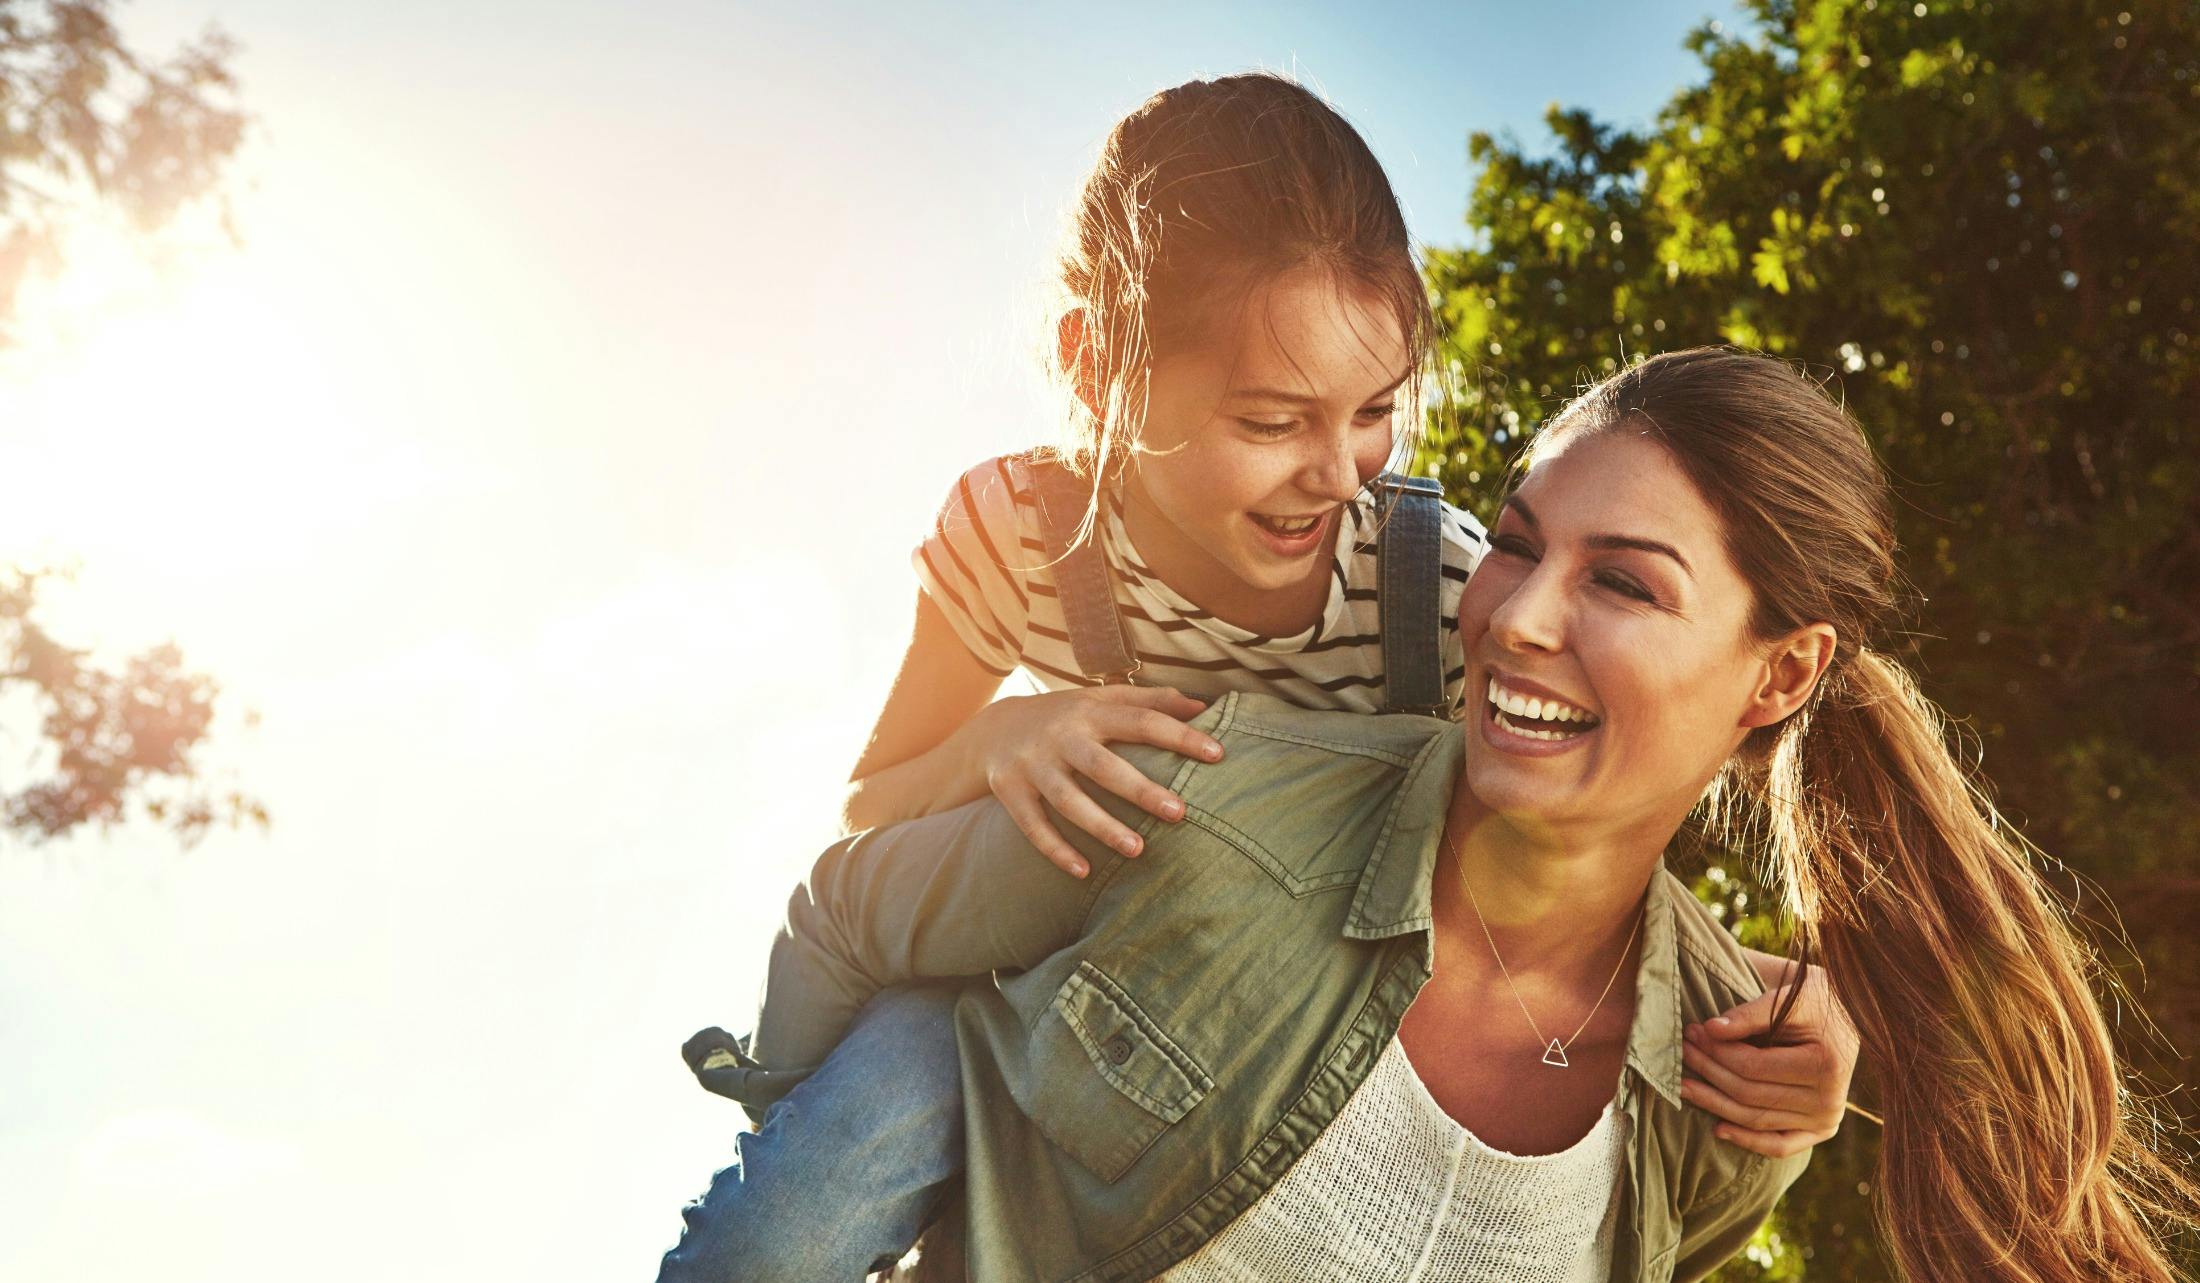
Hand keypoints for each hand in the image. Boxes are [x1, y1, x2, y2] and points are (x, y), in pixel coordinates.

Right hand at [965, 685, 1221, 877]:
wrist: (993, 728)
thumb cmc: (1066, 717)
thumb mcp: (1101, 700)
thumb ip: (1149, 701)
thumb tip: (1201, 706)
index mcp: (1090, 711)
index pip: (1141, 720)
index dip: (1180, 735)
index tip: (1218, 754)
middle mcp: (1060, 736)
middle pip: (1102, 765)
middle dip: (1140, 788)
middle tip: (1180, 812)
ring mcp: (1032, 765)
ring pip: (1067, 799)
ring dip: (1101, 826)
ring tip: (1137, 850)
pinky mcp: (1009, 791)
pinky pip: (1032, 825)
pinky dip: (1056, 849)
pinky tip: (1083, 872)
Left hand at [1678, 962, 1859, 1157]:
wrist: (1848, 1017)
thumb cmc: (1814, 1002)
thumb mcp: (1788, 999)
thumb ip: (1750, 1014)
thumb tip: (1710, 1029)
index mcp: (1825, 1065)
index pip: (1753, 1066)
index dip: (1717, 1051)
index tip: (1693, 1031)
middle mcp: (1830, 1100)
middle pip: (1750, 1095)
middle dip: (1710, 1072)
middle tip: (1683, 1051)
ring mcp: (1827, 1120)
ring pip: (1757, 1120)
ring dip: (1715, 1104)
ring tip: (1684, 1085)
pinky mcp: (1821, 1131)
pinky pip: (1780, 1146)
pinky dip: (1748, 1140)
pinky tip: (1717, 1129)